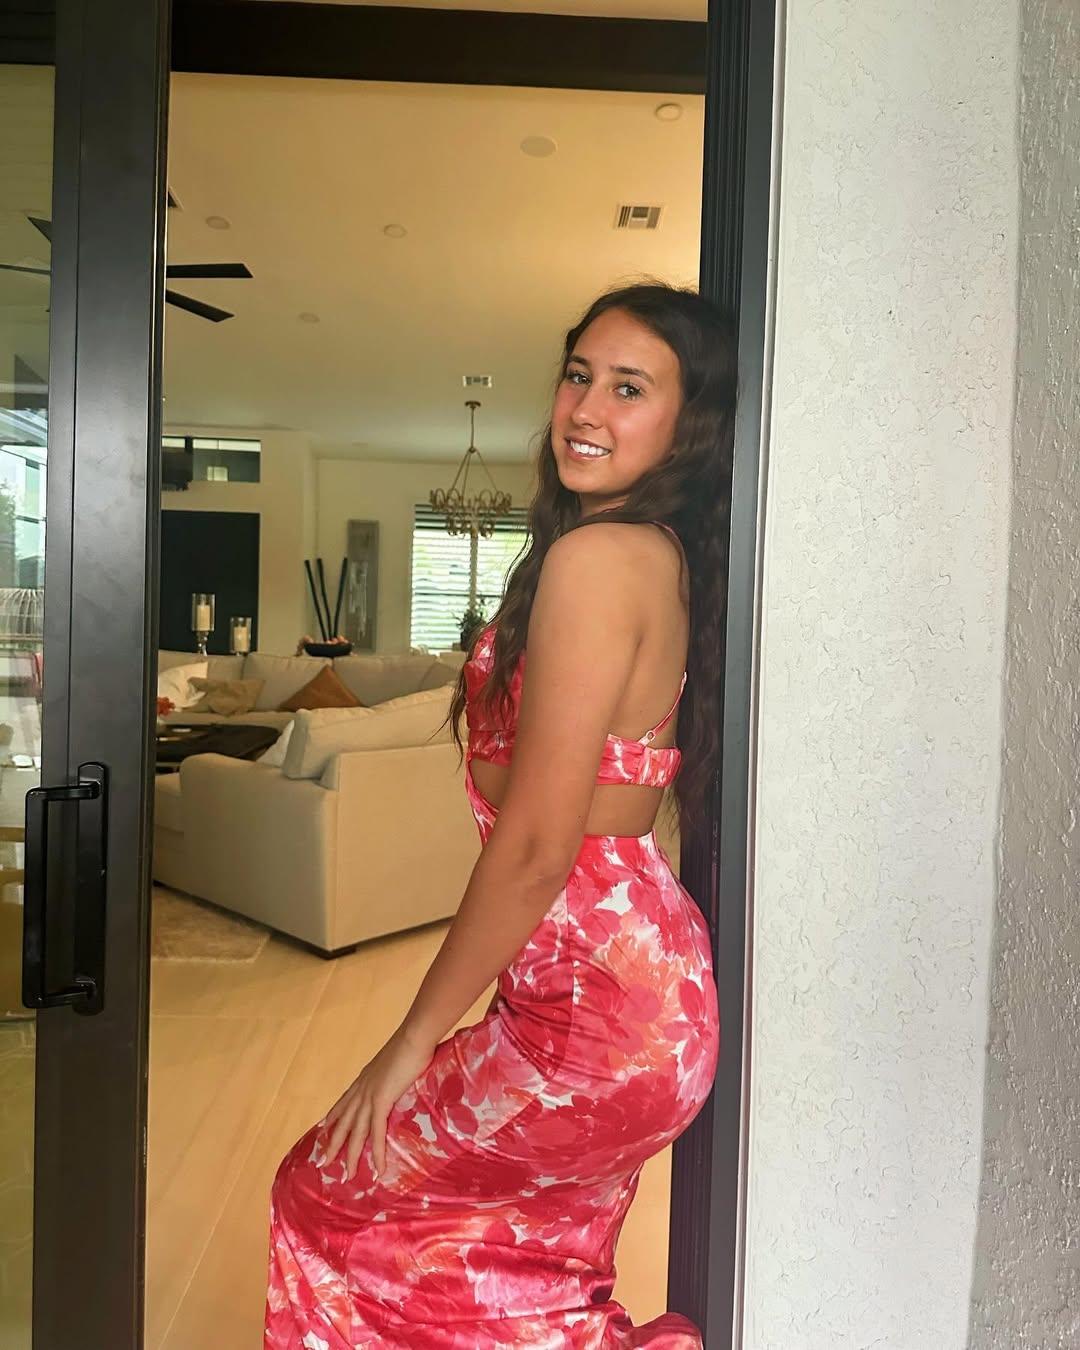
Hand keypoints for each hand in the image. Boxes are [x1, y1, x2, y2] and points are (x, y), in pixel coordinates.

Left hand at [321, 1026, 435, 1179]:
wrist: (414, 1037)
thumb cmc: (411, 1043)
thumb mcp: (396, 1059)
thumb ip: (393, 1071)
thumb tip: (401, 1075)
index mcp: (365, 1078)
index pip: (344, 1102)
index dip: (334, 1116)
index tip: (324, 1128)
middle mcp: (362, 1089)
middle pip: (344, 1122)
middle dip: (333, 1143)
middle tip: (324, 1162)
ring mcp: (369, 1096)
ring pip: (357, 1132)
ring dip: (351, 1155)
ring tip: (347, 1175)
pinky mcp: (381, 1102)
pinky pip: (377, 1133)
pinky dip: (377, 1153)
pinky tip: (378, 1169)